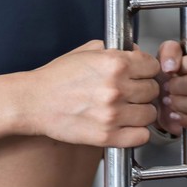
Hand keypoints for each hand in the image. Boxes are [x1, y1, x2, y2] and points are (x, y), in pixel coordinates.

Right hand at [27, 41, 161, 148]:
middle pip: (153, 90)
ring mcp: (112, 114)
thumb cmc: (56, 78)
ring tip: (128, 109)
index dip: (147, 70)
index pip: (152, 66)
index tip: (140, 74)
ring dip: (142, 112)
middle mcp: (116, 88)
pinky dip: (137, 133)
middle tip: (132, 92)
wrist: (33, 102)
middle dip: (144, 90)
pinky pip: (141, 136)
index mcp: (114, 64)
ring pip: (150, 114)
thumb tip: (136, 51)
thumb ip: (114, 50)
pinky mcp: (106, 136)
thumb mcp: (86, 51)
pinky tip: (126, 126)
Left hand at [155, 42, 186, 141]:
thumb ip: (170, 51)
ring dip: (181, 104)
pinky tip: (177, 115)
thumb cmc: (182, 76)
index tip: (172, 72)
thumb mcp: (174, 55)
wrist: (183, 100)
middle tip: (168, 88)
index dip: (184, 67)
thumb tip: (169, 66)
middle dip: (178, 87)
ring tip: (170, 101)